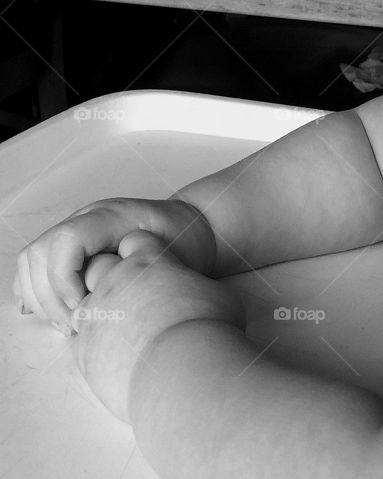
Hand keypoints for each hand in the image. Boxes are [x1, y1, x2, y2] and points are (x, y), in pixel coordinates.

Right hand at [14, 198, 216, 328]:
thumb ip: (139, 270)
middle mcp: (88, 218)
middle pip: (39, 252)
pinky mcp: (72, 247)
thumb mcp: (172, 254)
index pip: (68, 238)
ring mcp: (77, 230)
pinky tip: (57, 314)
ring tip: (69, 324)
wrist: (192, 228)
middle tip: (75, 326)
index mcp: (113, 215)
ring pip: (31, 261)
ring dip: (41, 299)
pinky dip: (38, 293)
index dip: (65, 278)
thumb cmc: (186, 241)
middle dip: (49, 298)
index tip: (85, 307)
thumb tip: (98, 303)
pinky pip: (37, 267)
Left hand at [71, 230, 244, 421]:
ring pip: (84, 304)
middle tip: (135, 297)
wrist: (181, 371)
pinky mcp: (83, 351)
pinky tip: (116, 354)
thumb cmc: (206, 327)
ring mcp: (96, 316)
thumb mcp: (216, 294)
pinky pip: (79, 340)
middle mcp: (115, 282)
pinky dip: (93, 344)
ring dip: (101, 313)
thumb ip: (195, 287)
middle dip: (112, 277)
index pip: (135, 240)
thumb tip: (200, 296)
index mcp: (148, 261)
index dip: (144, 252)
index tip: (157, 269)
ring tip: (125, 331)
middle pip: (100, 265)